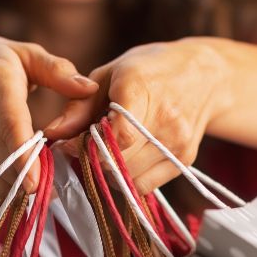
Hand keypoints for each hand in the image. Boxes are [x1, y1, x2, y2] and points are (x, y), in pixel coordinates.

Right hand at [0, 36, 97, 193]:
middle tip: (68, 183)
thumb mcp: (22, 53)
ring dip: (29, 183)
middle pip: (8, 158)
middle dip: (39, 176)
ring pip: (3, 175)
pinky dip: (17, 186)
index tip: (37, 182)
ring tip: (55, 183)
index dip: (24, 155)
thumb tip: (90, 89)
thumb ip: (57, 70)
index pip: (10, 125)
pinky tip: (35, 181)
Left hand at [45, 38, 229, 194]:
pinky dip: (126, 179)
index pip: (117, 136)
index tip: (70, 144)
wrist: (205, 75)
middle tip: (83, 147)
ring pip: (129, 177)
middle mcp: (166, 118)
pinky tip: (124, 159)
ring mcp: (178, 142)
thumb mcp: (109, 75)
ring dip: (107, 171)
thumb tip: (52, 134)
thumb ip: (79, 106)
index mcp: (142, 89)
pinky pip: (144, 186)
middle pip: (119, 161)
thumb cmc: (148, 70)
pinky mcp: (185, 160)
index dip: (87, 147)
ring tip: (105, 150)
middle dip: (91, 159)